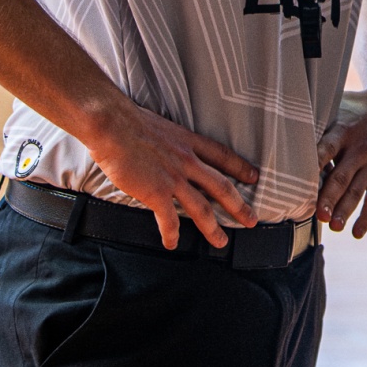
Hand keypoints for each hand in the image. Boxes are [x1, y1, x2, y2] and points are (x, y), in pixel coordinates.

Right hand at [86, 103, 260, 248]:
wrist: (113, 125)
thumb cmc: (130, 121)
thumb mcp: (163, 126)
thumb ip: (172, 141)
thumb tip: (170, 148)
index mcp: (189, 142)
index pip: (223, 156)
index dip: (240, 167)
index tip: (254, 177)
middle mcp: (187, 161)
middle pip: (221, 187)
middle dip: (239, 206)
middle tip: (252, 220)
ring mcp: (174, 178)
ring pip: (202, 209)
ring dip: (213, 228)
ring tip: (221, 242)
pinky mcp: (156, 193)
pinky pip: (169, 220)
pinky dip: (172, 234)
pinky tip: (172, 244)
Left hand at [315, 81, 366, 236]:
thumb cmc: (358, 108)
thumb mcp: (339, 107)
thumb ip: (319, 125)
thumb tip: (286, 136)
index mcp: (343, 131)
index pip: (327, 148)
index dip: (315, 163)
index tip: (301, 180)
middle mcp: (359, 149)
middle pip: (342, 176)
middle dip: (330, 198)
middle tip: (318, 215)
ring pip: (357, 190)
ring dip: (345, 210)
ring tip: (334, 227)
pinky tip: (356, 233)